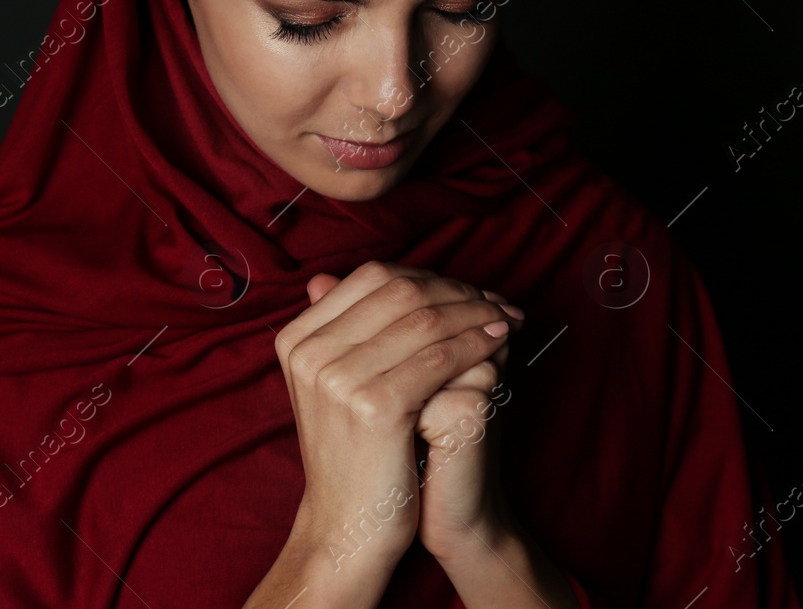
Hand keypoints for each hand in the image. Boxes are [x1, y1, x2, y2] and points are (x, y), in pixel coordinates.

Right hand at [306, 271, 524, 563]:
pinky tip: (498, 342)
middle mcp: (310, 352)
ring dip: (475, 312)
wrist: (346, 527)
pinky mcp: (374, 406)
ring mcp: (338, 378)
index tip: (464, 288)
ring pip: (424, 320)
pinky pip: (439, 357)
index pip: (372, 278)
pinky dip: (476, 343)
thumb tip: (331, 276)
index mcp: (297, 339)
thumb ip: (343, 329)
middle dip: (456, 290)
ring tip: (505, 317)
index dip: (427, 277)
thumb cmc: (354, 453)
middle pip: (399, 291)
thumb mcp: (337, 383)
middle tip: (495, 299)